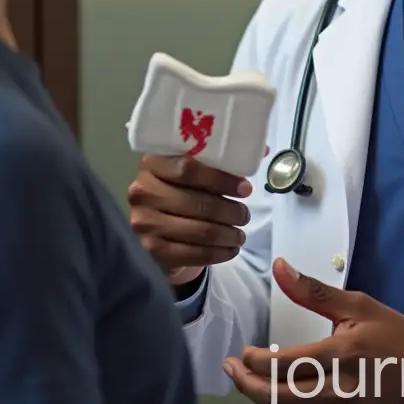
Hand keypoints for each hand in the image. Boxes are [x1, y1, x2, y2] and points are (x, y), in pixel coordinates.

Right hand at [127, 153, 255, 283]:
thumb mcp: (194, 170)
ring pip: (198, 230)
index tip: (246, 189)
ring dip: (228, 234)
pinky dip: (218, 253)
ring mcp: (143, 222)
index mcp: (152, 163)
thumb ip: (221, 159)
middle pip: (197, 202)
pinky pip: (192, 253)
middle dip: (230, 211)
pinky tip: (231, 249)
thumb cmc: (181, 191)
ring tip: (241, 233)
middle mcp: (141, 191)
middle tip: (246, 215)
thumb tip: (262, 150)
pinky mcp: (149, 250)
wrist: (154, 228)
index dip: (221, 179)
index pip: (188, 169)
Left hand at [224, 259, 403, 403]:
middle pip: (277, 397)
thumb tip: (281, 268)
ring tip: (248, 381)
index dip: (254, 361)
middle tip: (231, 369)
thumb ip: (314, 291)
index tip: (242, 352)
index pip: (283, 364)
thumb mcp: (358, 306)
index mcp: (342, 355)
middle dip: (246, 384)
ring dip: (262, 398)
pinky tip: (279, 395)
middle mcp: (340, 391)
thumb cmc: (396, 338)